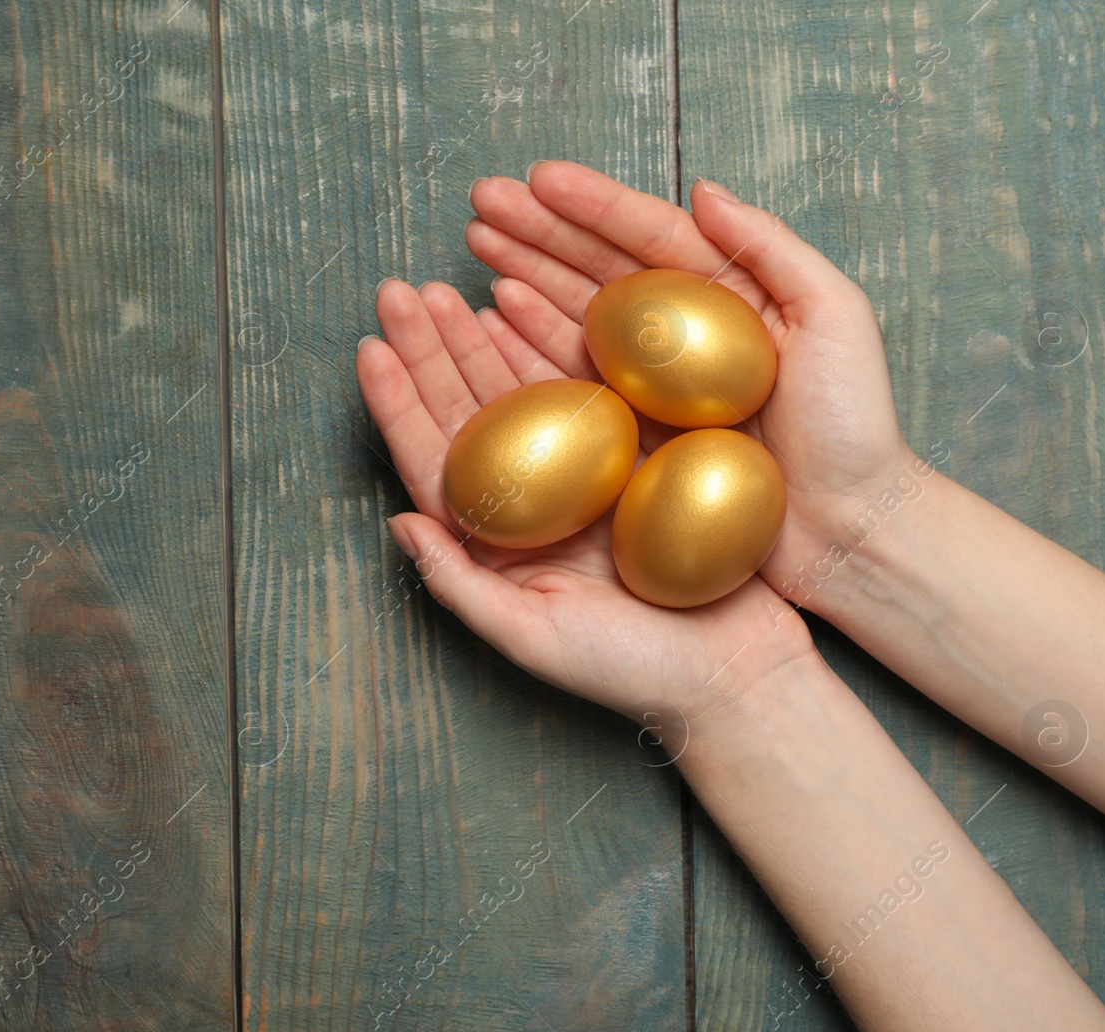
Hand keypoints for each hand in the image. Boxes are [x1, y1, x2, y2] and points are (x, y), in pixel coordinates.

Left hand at [355, 279, 815, 733]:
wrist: (735, 672)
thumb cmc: (628, 670)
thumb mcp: (531, 636)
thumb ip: (460, 584)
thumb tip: (397, 523)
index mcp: (497, 542)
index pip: (434, 461)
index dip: (397, 404)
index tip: (370, 347)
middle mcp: (533, 502)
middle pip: (469, 411)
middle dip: (431, 350)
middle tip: (400, 291)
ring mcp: (585, 475)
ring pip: (523, 390)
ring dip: (484, 338)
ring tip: (451, 287)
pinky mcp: (641, 455)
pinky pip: (591, 389)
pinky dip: (559, 347)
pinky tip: (531, 306)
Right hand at [465, 161, 916, 602]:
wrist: (849, 530)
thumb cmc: (854, 428)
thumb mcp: (837, 318)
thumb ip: (773, 247)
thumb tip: (702, 189)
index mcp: (731, 293)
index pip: (651, 235)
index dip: (593, 204)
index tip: (538, 179)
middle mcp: (686, 333)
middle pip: (600, 268)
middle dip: (539, 230)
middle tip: (481, 201)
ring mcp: (656, 385)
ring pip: (577, 314)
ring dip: (524, 275)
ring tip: (477, 245)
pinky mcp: (637, 434)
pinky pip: (574, 380)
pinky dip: (532, 344)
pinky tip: (496, 316)